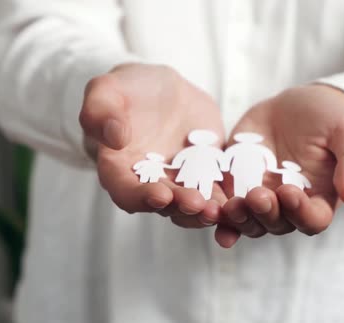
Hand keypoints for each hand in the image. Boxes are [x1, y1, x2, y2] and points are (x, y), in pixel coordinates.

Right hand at [80, 64, 226, 227]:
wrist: (162, 90)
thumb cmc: (127, 90)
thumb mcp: (106, 91)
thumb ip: (100, 111)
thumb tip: (113, 137)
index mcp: (119, 170)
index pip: (125, 191)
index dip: (141, 197)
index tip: (160, 195)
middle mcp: (149, 184)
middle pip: (163, 204)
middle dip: (180, 207)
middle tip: (197, 205)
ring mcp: (179, 184)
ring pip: (192, 204)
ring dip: (205, 210)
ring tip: (220, 208)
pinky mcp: (206, 177)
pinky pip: (218, 190)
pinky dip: (228, 198)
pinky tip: (243, 198)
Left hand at [215, 84, 343, 246]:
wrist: (295, 104)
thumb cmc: (328, 117)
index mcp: (319, 198)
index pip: (313, 220)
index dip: (301, 213)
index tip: (289, 192)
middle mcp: (288, 206)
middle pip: (277, 224)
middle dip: (266, 213)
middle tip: (257, 195)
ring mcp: (260, 197)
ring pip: (249, 221)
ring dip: (240, 218)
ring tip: (232, 204)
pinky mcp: (236, 185)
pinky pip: (224, 206)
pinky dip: (217, 215)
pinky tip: (208, 215)